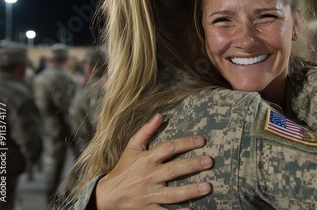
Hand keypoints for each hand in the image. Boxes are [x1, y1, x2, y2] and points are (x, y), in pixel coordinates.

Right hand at [95, 114, 212, 209]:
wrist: (107, 195)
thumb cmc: (123, 169)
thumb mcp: (132, 147)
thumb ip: (146, 131)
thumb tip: (159, 115)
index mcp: (146, 159)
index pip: (168, 148)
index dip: (185, 143)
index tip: (202, 141)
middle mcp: (149, 176)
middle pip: (173, 169)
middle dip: (192, 165)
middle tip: (209, 161)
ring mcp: (149, 194)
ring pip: (172, 193)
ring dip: (190, 191)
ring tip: (208, 187)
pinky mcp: (148, 209)